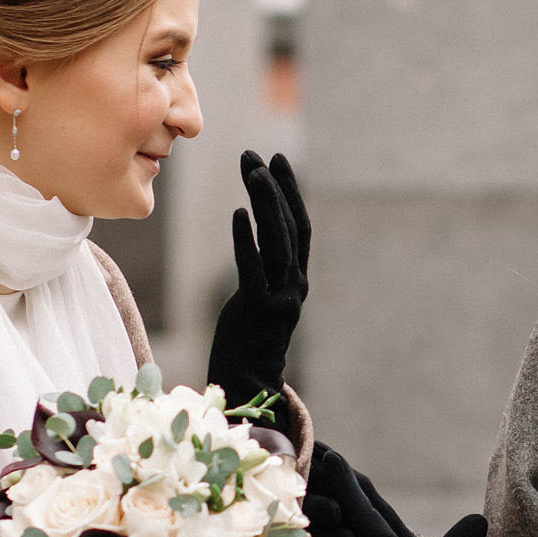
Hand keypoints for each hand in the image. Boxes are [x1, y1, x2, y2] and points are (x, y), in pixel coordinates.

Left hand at [205, 152, 309, 405]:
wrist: (246, 381)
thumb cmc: (247, 338)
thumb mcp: (261, 297)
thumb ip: (266, 268)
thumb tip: (255, 231)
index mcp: (297, 279)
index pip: (299, 225)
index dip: (290, 190)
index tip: (276, 158)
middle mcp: (295, 285)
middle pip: (291, 225)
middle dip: (276, 187)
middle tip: (259, 155)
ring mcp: (280, 298)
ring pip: (278, 241)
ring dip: (266, 202)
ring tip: (252, 172)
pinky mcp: (258, 310)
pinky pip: (254, 268)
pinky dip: (248, 239)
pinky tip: (239, 214)